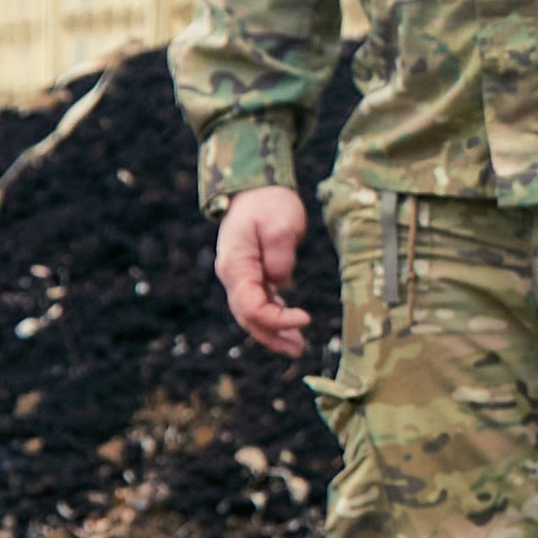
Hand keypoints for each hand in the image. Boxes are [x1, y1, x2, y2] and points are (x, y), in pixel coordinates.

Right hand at [216, 184, 312, 358]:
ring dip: (274, 332)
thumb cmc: (269, 202)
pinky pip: (258, 303)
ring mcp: (239, 276)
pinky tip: (292, 327)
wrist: (255, 188)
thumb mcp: (281, 221)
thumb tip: (279, 280)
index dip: (277, 319)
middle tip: (300, 350)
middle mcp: (232, 275)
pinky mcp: (250, 275)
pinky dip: (274, 317)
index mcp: (236, 265)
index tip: (306, 317)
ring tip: (298, 347)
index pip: (251, 306)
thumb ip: (280, 253)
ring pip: (252, 314)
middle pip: (248, 316)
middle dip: (273, 336)